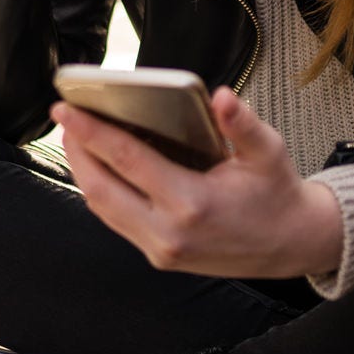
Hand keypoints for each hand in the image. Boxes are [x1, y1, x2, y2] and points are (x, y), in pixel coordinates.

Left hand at [50, 88, 344, 279]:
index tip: (66, 108)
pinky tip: (99, 165)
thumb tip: (220, 96)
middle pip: (100, 188)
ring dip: (83, 172)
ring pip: (103, 208)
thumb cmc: (277, 193)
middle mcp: (168, 232)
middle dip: (76, 150)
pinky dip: (101, 191)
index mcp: (192, 203)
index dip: (92, 132)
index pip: (127, 161)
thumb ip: (242, 124)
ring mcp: (160, 250)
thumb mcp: (268, 152)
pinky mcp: (158, 258)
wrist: (290, 245)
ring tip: (76, 136)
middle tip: (63, 116)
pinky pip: (116, 221)